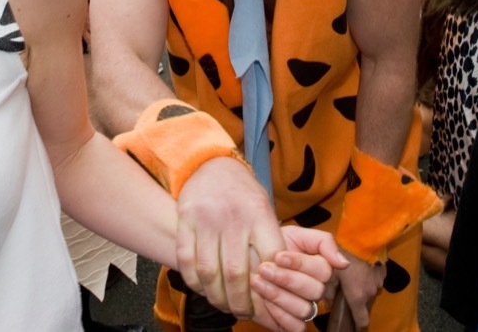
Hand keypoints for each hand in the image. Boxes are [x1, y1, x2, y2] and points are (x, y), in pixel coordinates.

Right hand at [176, 156, 285, 318]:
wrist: (212, 164)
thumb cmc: (244, 194)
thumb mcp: (267, 208)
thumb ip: (275, 240)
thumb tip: (292, 276)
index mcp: (259, 213)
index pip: (271, 258)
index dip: (272, 283)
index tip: (270, 297)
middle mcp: (233, 217)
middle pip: (236, 273)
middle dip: (241, 301)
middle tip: (244, 313)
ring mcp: (206, 219)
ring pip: (209, 272)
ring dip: (216, 297)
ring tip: (223, 305)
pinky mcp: (185, 221)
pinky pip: (186, 261)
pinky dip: (194, 282)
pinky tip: (203, 288)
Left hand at [249, 228, 349, 330]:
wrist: (247, 257)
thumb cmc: (272, 243)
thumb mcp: (296, 234)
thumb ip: (323, 242)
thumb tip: (344, 264)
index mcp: (320, 269)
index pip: (323, 271)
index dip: (300, 264)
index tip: (278, 256)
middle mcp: (315, 290)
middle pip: (315, 291)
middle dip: (287, 279)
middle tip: (264, 268)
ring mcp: (303, 307)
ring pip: (304, 310)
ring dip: (279, 296)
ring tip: (258, 281)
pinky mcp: (289, 323)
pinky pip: (295, 327)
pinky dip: (279, 314)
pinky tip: (264, 299)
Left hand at [331, 250, 385, 328]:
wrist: (362, 235)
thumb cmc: (343, 254)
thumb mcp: (330, 273)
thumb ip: (329, 291)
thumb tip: (328, 302)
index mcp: (358, 297)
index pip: (362, 321)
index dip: (357, 325)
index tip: (353, 326)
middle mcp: (371, 292)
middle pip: (364, 304)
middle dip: (356, 301)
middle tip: (345, 293)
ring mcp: (379, 281)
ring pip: (370, 290)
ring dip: (363, 287)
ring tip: (352, 277)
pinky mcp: (383, 270)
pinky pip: (375, 278)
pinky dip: (368, 276)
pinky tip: (360, 267)